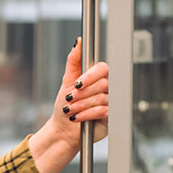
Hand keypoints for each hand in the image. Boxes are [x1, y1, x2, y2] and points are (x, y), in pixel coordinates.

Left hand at [29, 37, 109, 172]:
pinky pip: (102, 111)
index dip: (90, 76)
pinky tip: (76, 117)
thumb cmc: (64, 105)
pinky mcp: (110, 117)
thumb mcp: (66, 81)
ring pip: (100, 98)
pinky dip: (86, 114)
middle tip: (69, 99)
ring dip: (81, 105)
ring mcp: (109, 102)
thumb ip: (73, 61)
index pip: (102, 69)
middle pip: (102, 84)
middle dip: (82, 93)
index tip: (77, 83)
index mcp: (96, 78)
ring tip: (69, 110)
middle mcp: (105, 89)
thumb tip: (78, 42)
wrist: (63, 130)